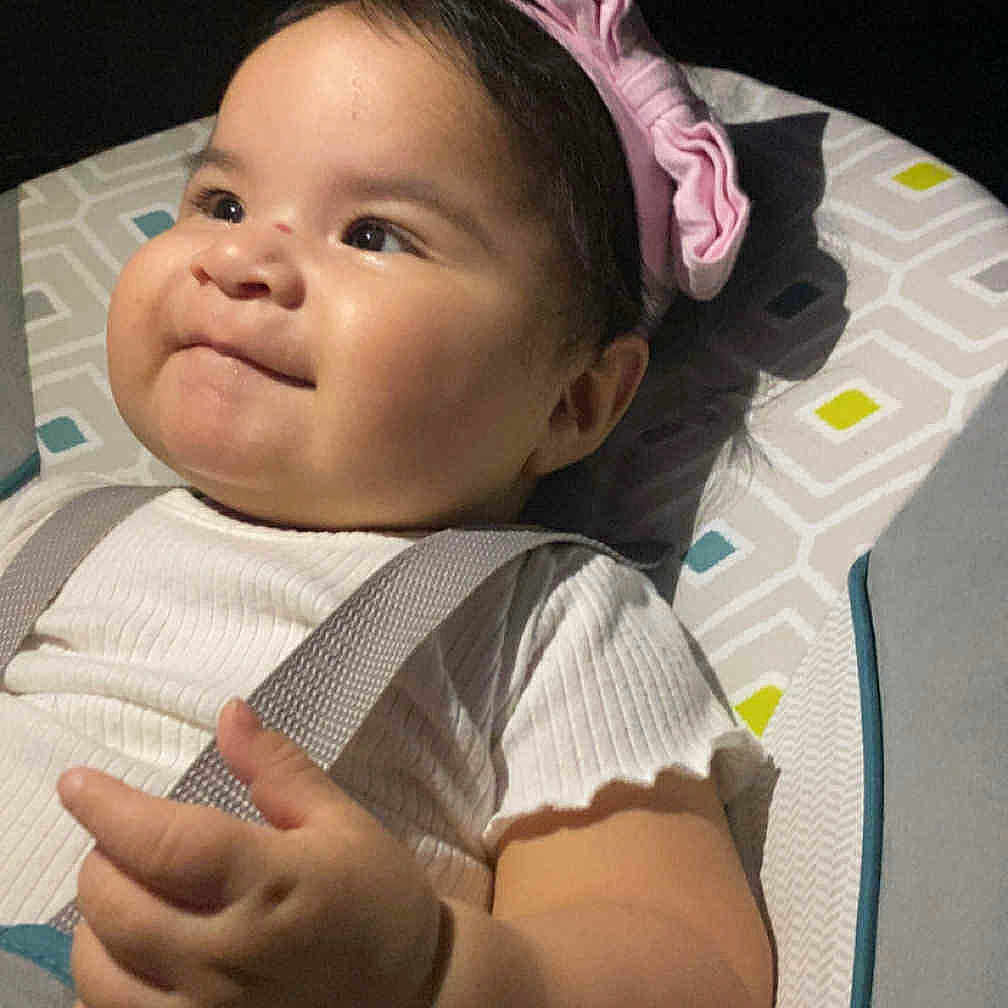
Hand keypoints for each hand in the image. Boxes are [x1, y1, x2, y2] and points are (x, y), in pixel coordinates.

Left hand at [58, 699, 443, 1007]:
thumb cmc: (375, 895)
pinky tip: (134, 948)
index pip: (168, 845)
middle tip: (127, 837)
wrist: (413, 993)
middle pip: (116, 906)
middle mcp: (229, 958)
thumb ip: (278, 768)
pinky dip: (106, 975)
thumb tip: (228, 712)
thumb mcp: (340, 820)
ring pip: (100, 970)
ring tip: (130, 892)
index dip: (111, 809)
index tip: (78, 782)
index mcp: (273, 884)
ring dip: (97, 920)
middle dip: (103, 858)